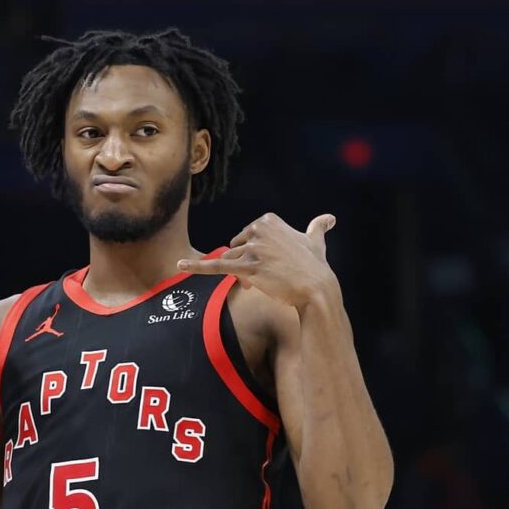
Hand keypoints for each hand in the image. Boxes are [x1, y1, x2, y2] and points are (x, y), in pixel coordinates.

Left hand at [178, 213, 337, 309]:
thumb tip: (329, 218)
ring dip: (243, 275)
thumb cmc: (315, 267)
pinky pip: (215, 266)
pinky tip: (179, 263)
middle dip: (246, 264)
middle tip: (268, 277)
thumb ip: (317, 228)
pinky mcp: (246, 268)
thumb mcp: (315, 242)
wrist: (316, 289)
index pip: (247, 237)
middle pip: (236, 249)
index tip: (272, 264)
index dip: (255, 254)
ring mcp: (251, 248)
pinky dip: (196, 265)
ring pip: (232, 262)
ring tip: (265, 282)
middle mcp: (257, 230)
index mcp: (267, 220)